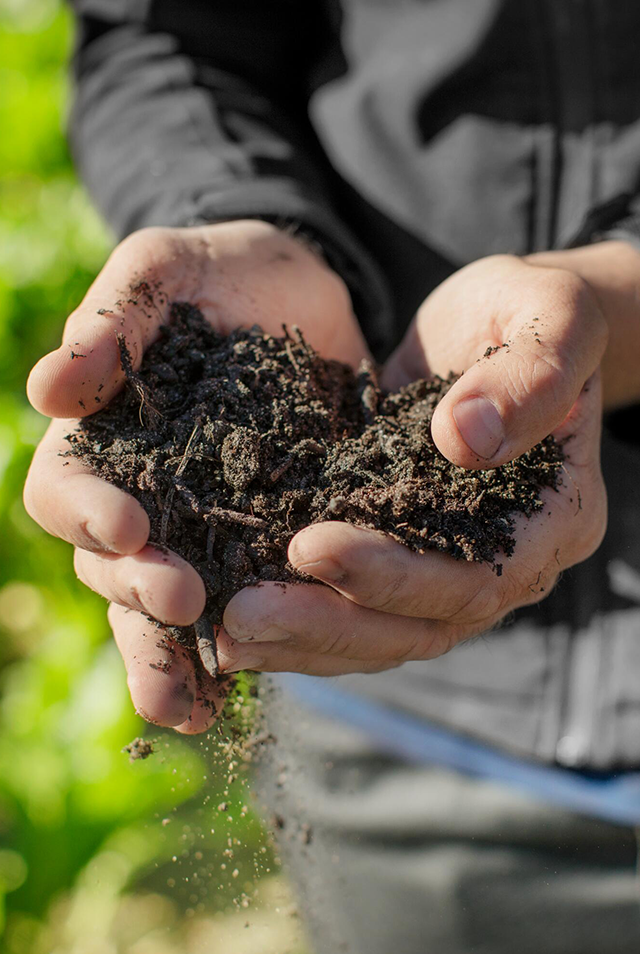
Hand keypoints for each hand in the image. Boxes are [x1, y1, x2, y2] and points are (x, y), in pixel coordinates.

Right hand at [24, 220, 369, 730]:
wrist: (302, 288)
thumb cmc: (219, 271)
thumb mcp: (165, 271)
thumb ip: (115, 320)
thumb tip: (48, 390)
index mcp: (101, 440)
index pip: (67, 493)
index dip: (88, 515)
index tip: (130, 525)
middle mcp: (141, 498)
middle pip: (114, 568)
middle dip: (142, 591)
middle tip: (185, 598)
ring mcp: (202, 527)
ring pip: (166, 608)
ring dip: (176, 654)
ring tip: (194, 702)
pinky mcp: (265, 540)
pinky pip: (243, 603)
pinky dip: (241, 650)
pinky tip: (242, 690)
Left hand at [216, 254, 607, 675]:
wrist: (504, 325)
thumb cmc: (534, 313)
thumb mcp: (552, 318)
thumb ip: (528, 377)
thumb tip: (465, 440)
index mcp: (554, 518)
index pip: (477, 577)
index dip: (394, 575)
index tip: (309, 546)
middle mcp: (506, 561)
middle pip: (421, 625)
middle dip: (327, 621)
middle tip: (241, 612)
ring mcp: (452, 566)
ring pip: (382, 634)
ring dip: (302, 637)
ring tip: (225, 633)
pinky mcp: (404, 553)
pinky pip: (355, 607)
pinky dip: (299, 616)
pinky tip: (235, 616)